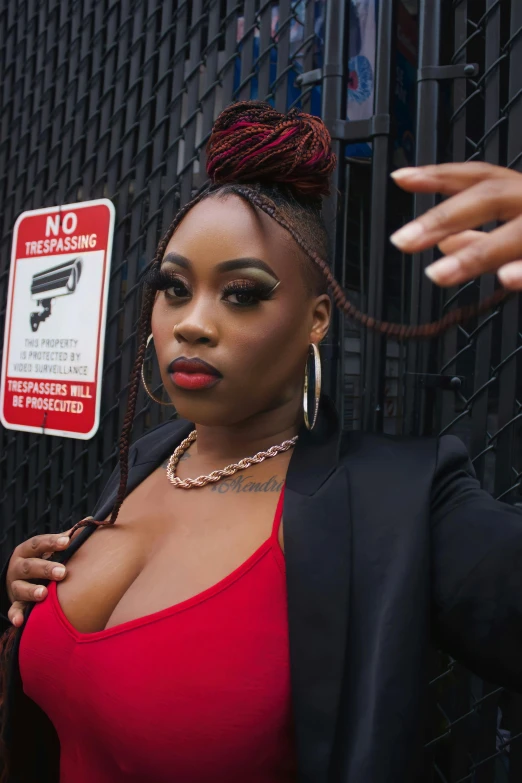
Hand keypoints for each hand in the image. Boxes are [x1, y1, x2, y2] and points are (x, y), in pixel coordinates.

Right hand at [6, 531, 71, 626]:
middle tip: (62, 572)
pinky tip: (20, 621)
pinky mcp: (15, 602)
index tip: (67, 541)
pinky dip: (16, 615)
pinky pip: (15, 609)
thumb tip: (90, 519)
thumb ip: (66, 537)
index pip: (38, 543)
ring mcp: (16, 585)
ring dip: (32, 591)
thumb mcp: (49, 548)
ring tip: (44, 594)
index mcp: (28, 550)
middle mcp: (19, 566)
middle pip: (30, 566)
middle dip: (45, 568)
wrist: (19, 579)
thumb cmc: (42, 560)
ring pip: (21, 588)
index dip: (51, 542)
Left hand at [389, 162, 521, 289]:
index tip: (400, 178)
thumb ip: (482, 238)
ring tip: (436, 274)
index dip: (440, 176)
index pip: (479, 178)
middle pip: (490, 198)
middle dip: (443, 219)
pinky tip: (506, 278)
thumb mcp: (518, 231)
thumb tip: (444, 244)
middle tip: (403, 241)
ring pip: (516, 234)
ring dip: (474, 254)